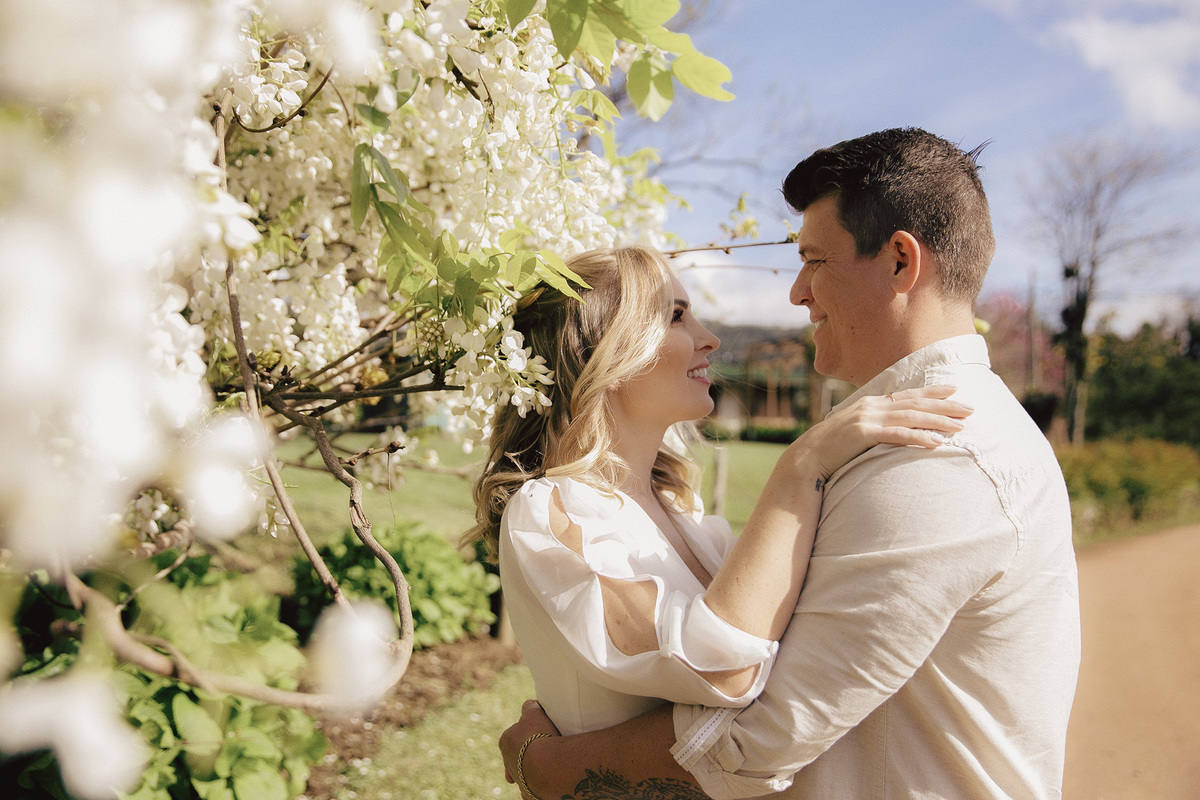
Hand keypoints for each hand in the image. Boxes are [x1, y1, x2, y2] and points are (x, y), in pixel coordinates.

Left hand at [499, 699, 559, 793]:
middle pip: (517, 755)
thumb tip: (529, 704)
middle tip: (541, 750)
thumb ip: (529, 708)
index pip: (514, 734)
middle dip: (526, 753)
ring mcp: (518, 779)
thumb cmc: (539, 736)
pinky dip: (538, 785)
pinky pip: (533, 789)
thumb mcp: (534, 713)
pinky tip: (547, 780)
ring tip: (547, 765)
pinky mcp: (529, 794)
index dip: (526, 732)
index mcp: (505, 741)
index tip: (537, 733)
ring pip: (523, 773)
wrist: (547, 765)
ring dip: (532, 770)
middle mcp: (508, 762)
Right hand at [794, 385, 972, 478]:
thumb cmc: (831, 448)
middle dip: (945, 405)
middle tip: (970, 408)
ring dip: (938, 421)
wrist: (807, 457)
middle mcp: (871, 406)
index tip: (955, 389)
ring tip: (960, 427)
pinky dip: (918, 438)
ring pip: (911, 417)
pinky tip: (936, 443)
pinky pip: (897, 435)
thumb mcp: (854, 430)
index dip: (933, 391)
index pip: (908, 394)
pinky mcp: (864, 434)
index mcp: (871, 403)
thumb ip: (874, 424)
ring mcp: (867, 418)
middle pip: (915, 403)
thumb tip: (891, 428)